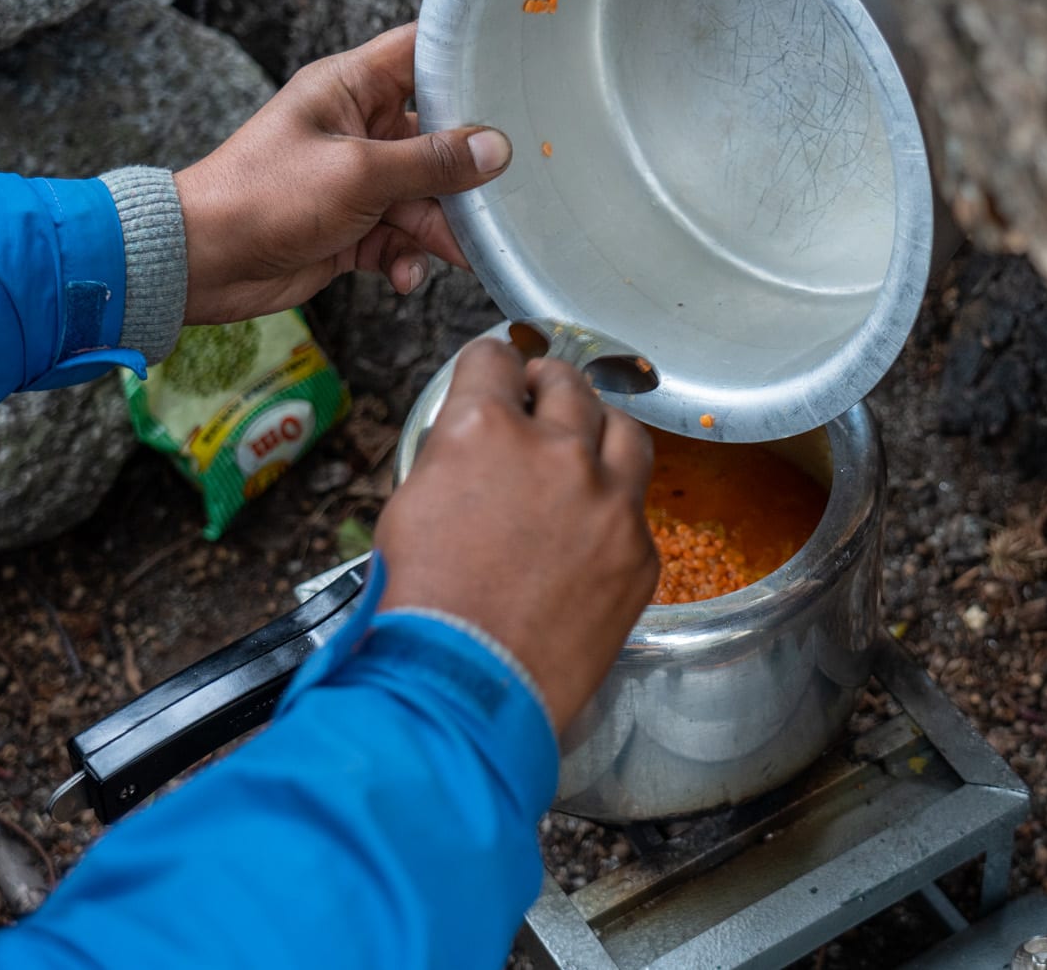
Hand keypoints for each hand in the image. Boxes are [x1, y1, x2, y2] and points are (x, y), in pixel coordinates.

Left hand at [173, 24, 511, 323]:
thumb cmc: (264, 196)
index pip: (420, 53)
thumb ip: (432, 163)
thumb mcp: (360, 174)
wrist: (203, 263)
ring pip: (423, 197)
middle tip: (502, 193)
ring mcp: (355, 180)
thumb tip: (497, 149)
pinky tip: (404, 276)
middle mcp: (357, 128)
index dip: (466, 58)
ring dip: (440, 228)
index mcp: (350, 88)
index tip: (517, 72)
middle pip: (435, 137)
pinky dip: (407, 258)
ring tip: (456, 253)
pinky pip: (399, 238)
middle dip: (465, 172)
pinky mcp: (351, 227)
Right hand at [374, 338, 656, 732]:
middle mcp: (557, 451)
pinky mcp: (639, 552)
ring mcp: (609, 501)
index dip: (490, 363)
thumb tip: (471, 446)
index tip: (496, 370)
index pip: (494, 359)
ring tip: (586, 445)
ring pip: (625, 433)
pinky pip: (637, 511)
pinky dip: (614, 511)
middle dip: (550, 386)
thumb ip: (453, 457)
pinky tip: (592, 531)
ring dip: (601, 431)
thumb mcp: (407, 507)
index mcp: (486, 430)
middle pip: (569, 385)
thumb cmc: (420, 606)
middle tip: (540, 398)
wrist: (465, 685)